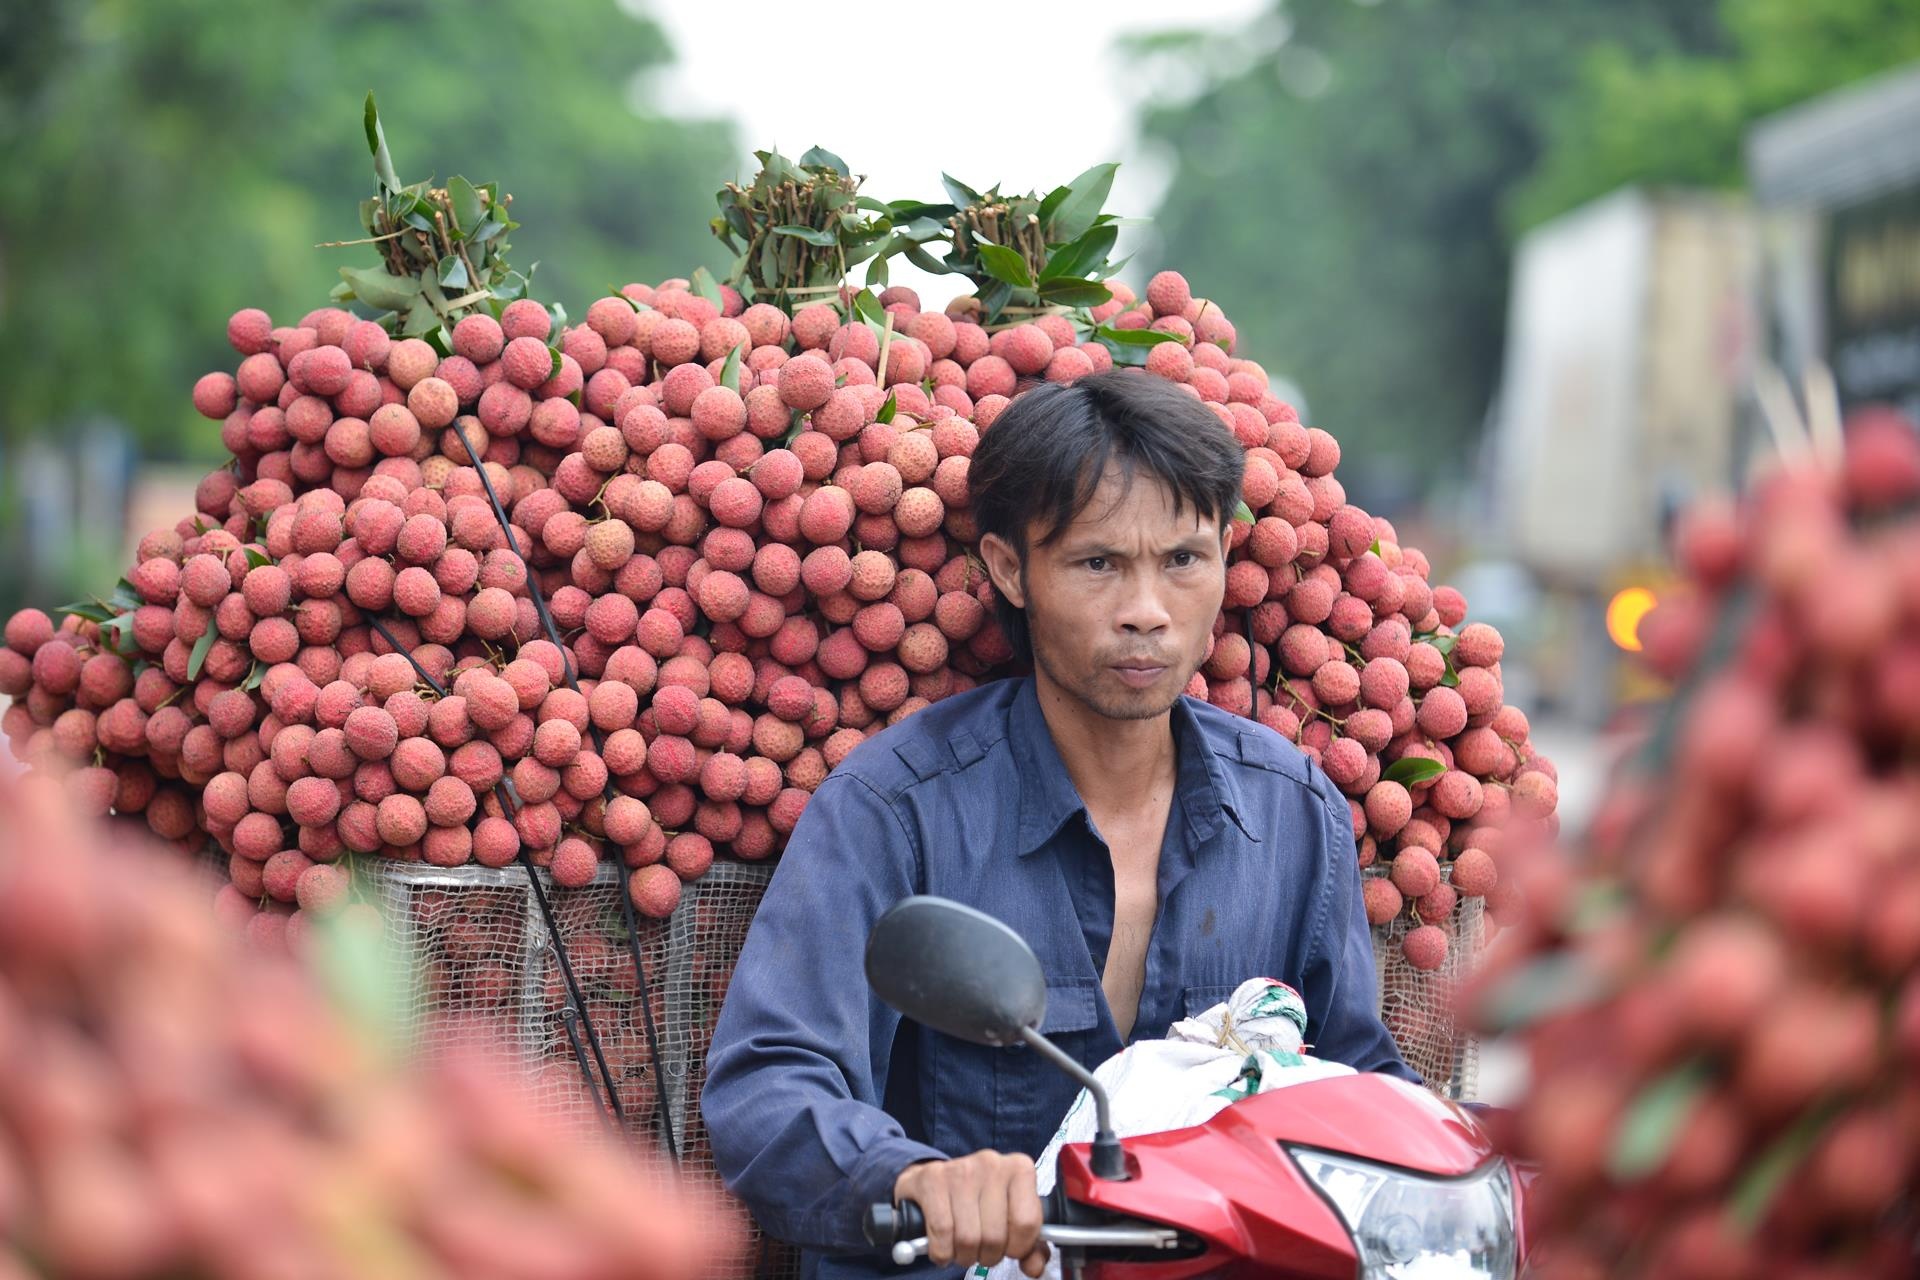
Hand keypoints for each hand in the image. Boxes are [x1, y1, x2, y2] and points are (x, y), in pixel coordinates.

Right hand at [894, 1150, 1047, 1275]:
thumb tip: (1035, 1267)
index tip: (1009, 1247)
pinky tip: (943, 1247)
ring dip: (964, 1255)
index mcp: (1019, 1169)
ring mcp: (961, 1169)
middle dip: (988, 1255)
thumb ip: (1030, 1245)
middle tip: (982, 1249)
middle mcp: (992, 1164)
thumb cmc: (978, 1200)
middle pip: (995, 1236)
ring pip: (968, 1238)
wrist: (934, 1180)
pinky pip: (942, 1233)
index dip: (1018, 1247)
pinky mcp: (932, 1180)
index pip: (1027, 1222)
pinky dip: (942, 1251)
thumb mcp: (1009, 1215)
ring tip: (963, 1247)